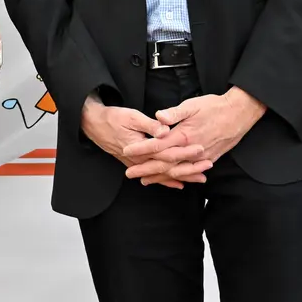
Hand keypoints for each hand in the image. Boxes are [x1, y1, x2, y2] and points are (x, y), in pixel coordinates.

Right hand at [81, 97, 209, 189]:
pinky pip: (154, 176)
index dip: (185, 152)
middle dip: (189, 169)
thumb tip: (166, 130)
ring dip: (182, 176)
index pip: (168, 153)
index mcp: (141, 149)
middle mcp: (140, 160)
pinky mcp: (135, 164)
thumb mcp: (132, 117)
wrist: (94, 124)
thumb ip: (150, 125)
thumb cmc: (113, 118)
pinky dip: (167, 180)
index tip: (200, 150)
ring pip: (163, 174)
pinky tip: (178, 184)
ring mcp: (137, 164)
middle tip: (207, 168)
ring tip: (200, 178)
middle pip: (168, 168)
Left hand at [122, 88, 267, 177]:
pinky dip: (180, 177)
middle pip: (164, 163)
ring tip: (146, 180)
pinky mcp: (210, 158)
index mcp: (184, 135)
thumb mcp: (192, 105)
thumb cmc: (215, 107)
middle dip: (146, 169)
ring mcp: (201, 156)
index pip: (158, 145)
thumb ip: (174, 113)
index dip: (141, 149)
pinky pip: (191, 172)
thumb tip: (158, 117)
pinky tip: (172, 180)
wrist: (239, 114)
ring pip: (177, 171)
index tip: (127, 151)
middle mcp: (192, 149)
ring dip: (160, 177)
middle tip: (130, 173)